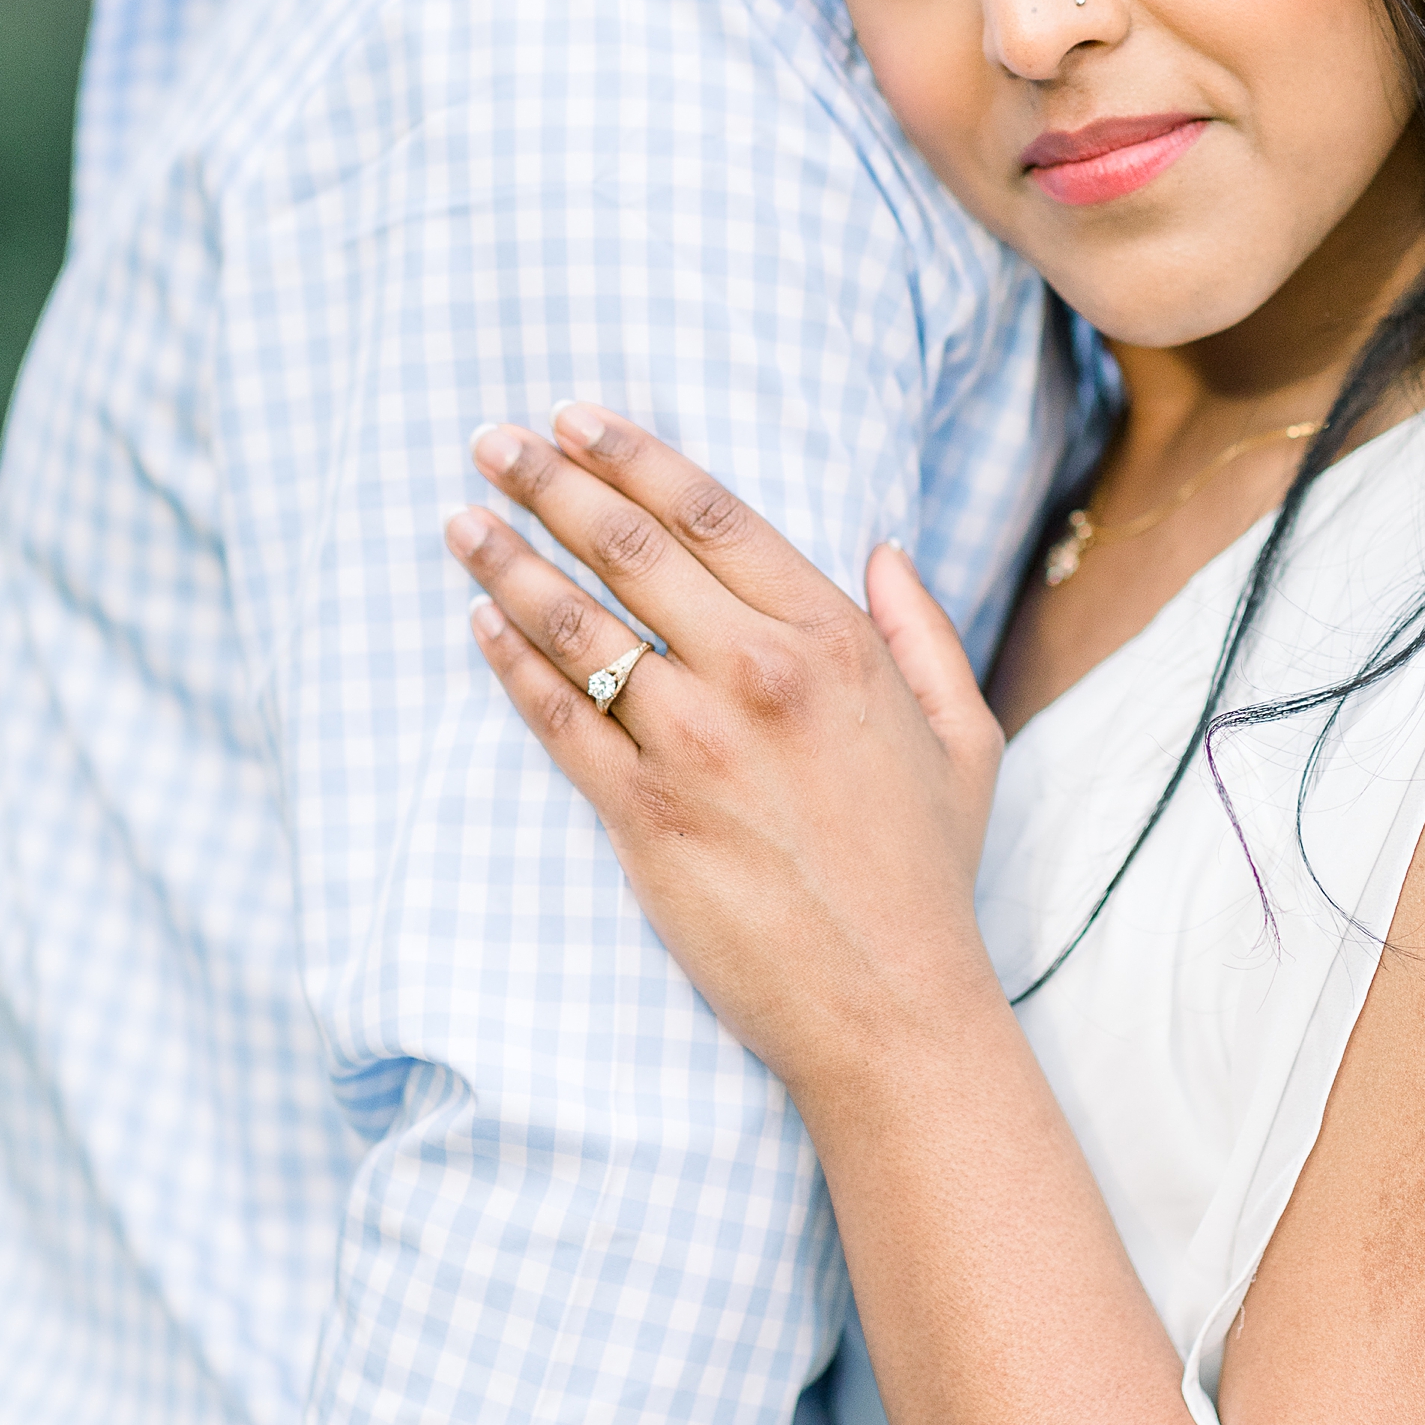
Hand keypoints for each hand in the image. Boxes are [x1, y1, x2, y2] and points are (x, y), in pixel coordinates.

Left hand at [444, 406, 1007, 1101]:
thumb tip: (882, 548)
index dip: (633, 455)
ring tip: (461, 521)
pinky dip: (510, 662)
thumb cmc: (925, 875)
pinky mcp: (642, 815)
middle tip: (490, 440)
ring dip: (506, 560)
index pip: (712, 513)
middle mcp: (759, 674)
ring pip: (577, 624)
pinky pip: (557, 717)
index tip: (576, 418)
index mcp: (835, 641)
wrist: (889, 1005)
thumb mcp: (964, 737)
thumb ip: (922, 631)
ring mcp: (693, 745)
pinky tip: (479, 622)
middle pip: (627, 547)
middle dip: (548, 482)